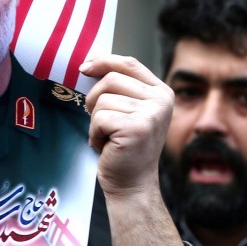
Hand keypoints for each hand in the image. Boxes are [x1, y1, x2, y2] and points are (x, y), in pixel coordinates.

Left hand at [79, 55, 173, 197]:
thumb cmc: (125, 148)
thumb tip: (89, 64)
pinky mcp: (136, 128)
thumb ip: (120, 88)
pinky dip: (94, 133)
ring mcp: (151, 114)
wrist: (132, 184)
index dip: (104, 61)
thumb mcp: (129, 111)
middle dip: (94, 98)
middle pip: (112, 79)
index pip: (129, 64)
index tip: (84, 68)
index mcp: (162, 92)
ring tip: (107, 136)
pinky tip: (105, 145)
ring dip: (95, 120)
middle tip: (98, 121)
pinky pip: (99, 118)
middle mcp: (161, 101)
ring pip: (102, 100)